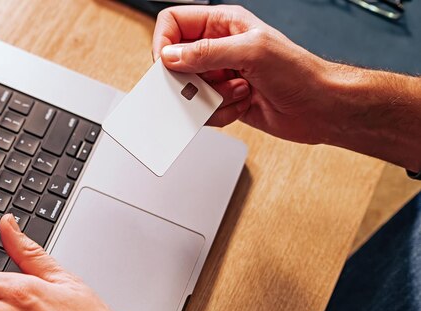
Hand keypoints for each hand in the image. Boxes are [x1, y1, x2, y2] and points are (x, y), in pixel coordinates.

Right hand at [153, 5, 420, 171]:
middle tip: (206, 84)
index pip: (175, 22)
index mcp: (224, 24)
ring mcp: (222, 75)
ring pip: (189, 90)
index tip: (168, 63)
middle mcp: (220, 48)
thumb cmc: (300, 73)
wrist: (320, 109)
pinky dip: (219, 113)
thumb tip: (171, 55)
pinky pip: (203, 110)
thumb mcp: (251, 53)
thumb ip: (206, 53)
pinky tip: (242, 105)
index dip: (165, 42)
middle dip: (190, 78)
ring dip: (210, 98)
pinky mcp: (225, 100)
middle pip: (177, 60)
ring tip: (236, 93)